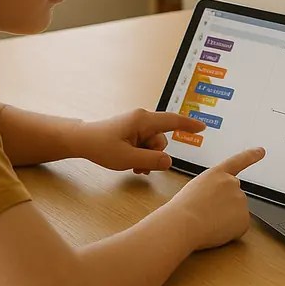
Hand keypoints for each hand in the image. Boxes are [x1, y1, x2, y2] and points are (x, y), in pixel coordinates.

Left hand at [75, 109, 205, 173]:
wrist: (81, 140)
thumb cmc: (101, 146)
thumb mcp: (127, 158)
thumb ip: (151, 160)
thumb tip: (169, 161)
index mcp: (143, 120)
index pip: (173, 121)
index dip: (189, 125)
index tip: (203, 127)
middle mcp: (143, 119)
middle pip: (162, 138)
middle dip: (154, 154)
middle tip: (139, 166)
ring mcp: (137, 124)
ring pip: (153, 144)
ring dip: (147, 157)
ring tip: (133, 166)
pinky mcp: (132, 130)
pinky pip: (145, 143)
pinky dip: (142, 154)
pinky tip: (132, 163)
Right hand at [169, 147, 265, 250]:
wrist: (184, 223)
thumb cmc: (182, 209)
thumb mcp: (195, 188)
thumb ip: (211, 188)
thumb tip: (216, 202)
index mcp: (217, 174)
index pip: (238, 161)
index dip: (251, 156)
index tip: (261, 151)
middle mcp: (232, 183)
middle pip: (234, 196)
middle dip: (225, 205)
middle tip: (207, 214)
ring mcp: (240, 199)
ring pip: (236, 212)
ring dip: (226, 218)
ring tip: (207, 222)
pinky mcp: (244, 218)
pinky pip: (238, 227)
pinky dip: (230, 231)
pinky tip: (216, 230)